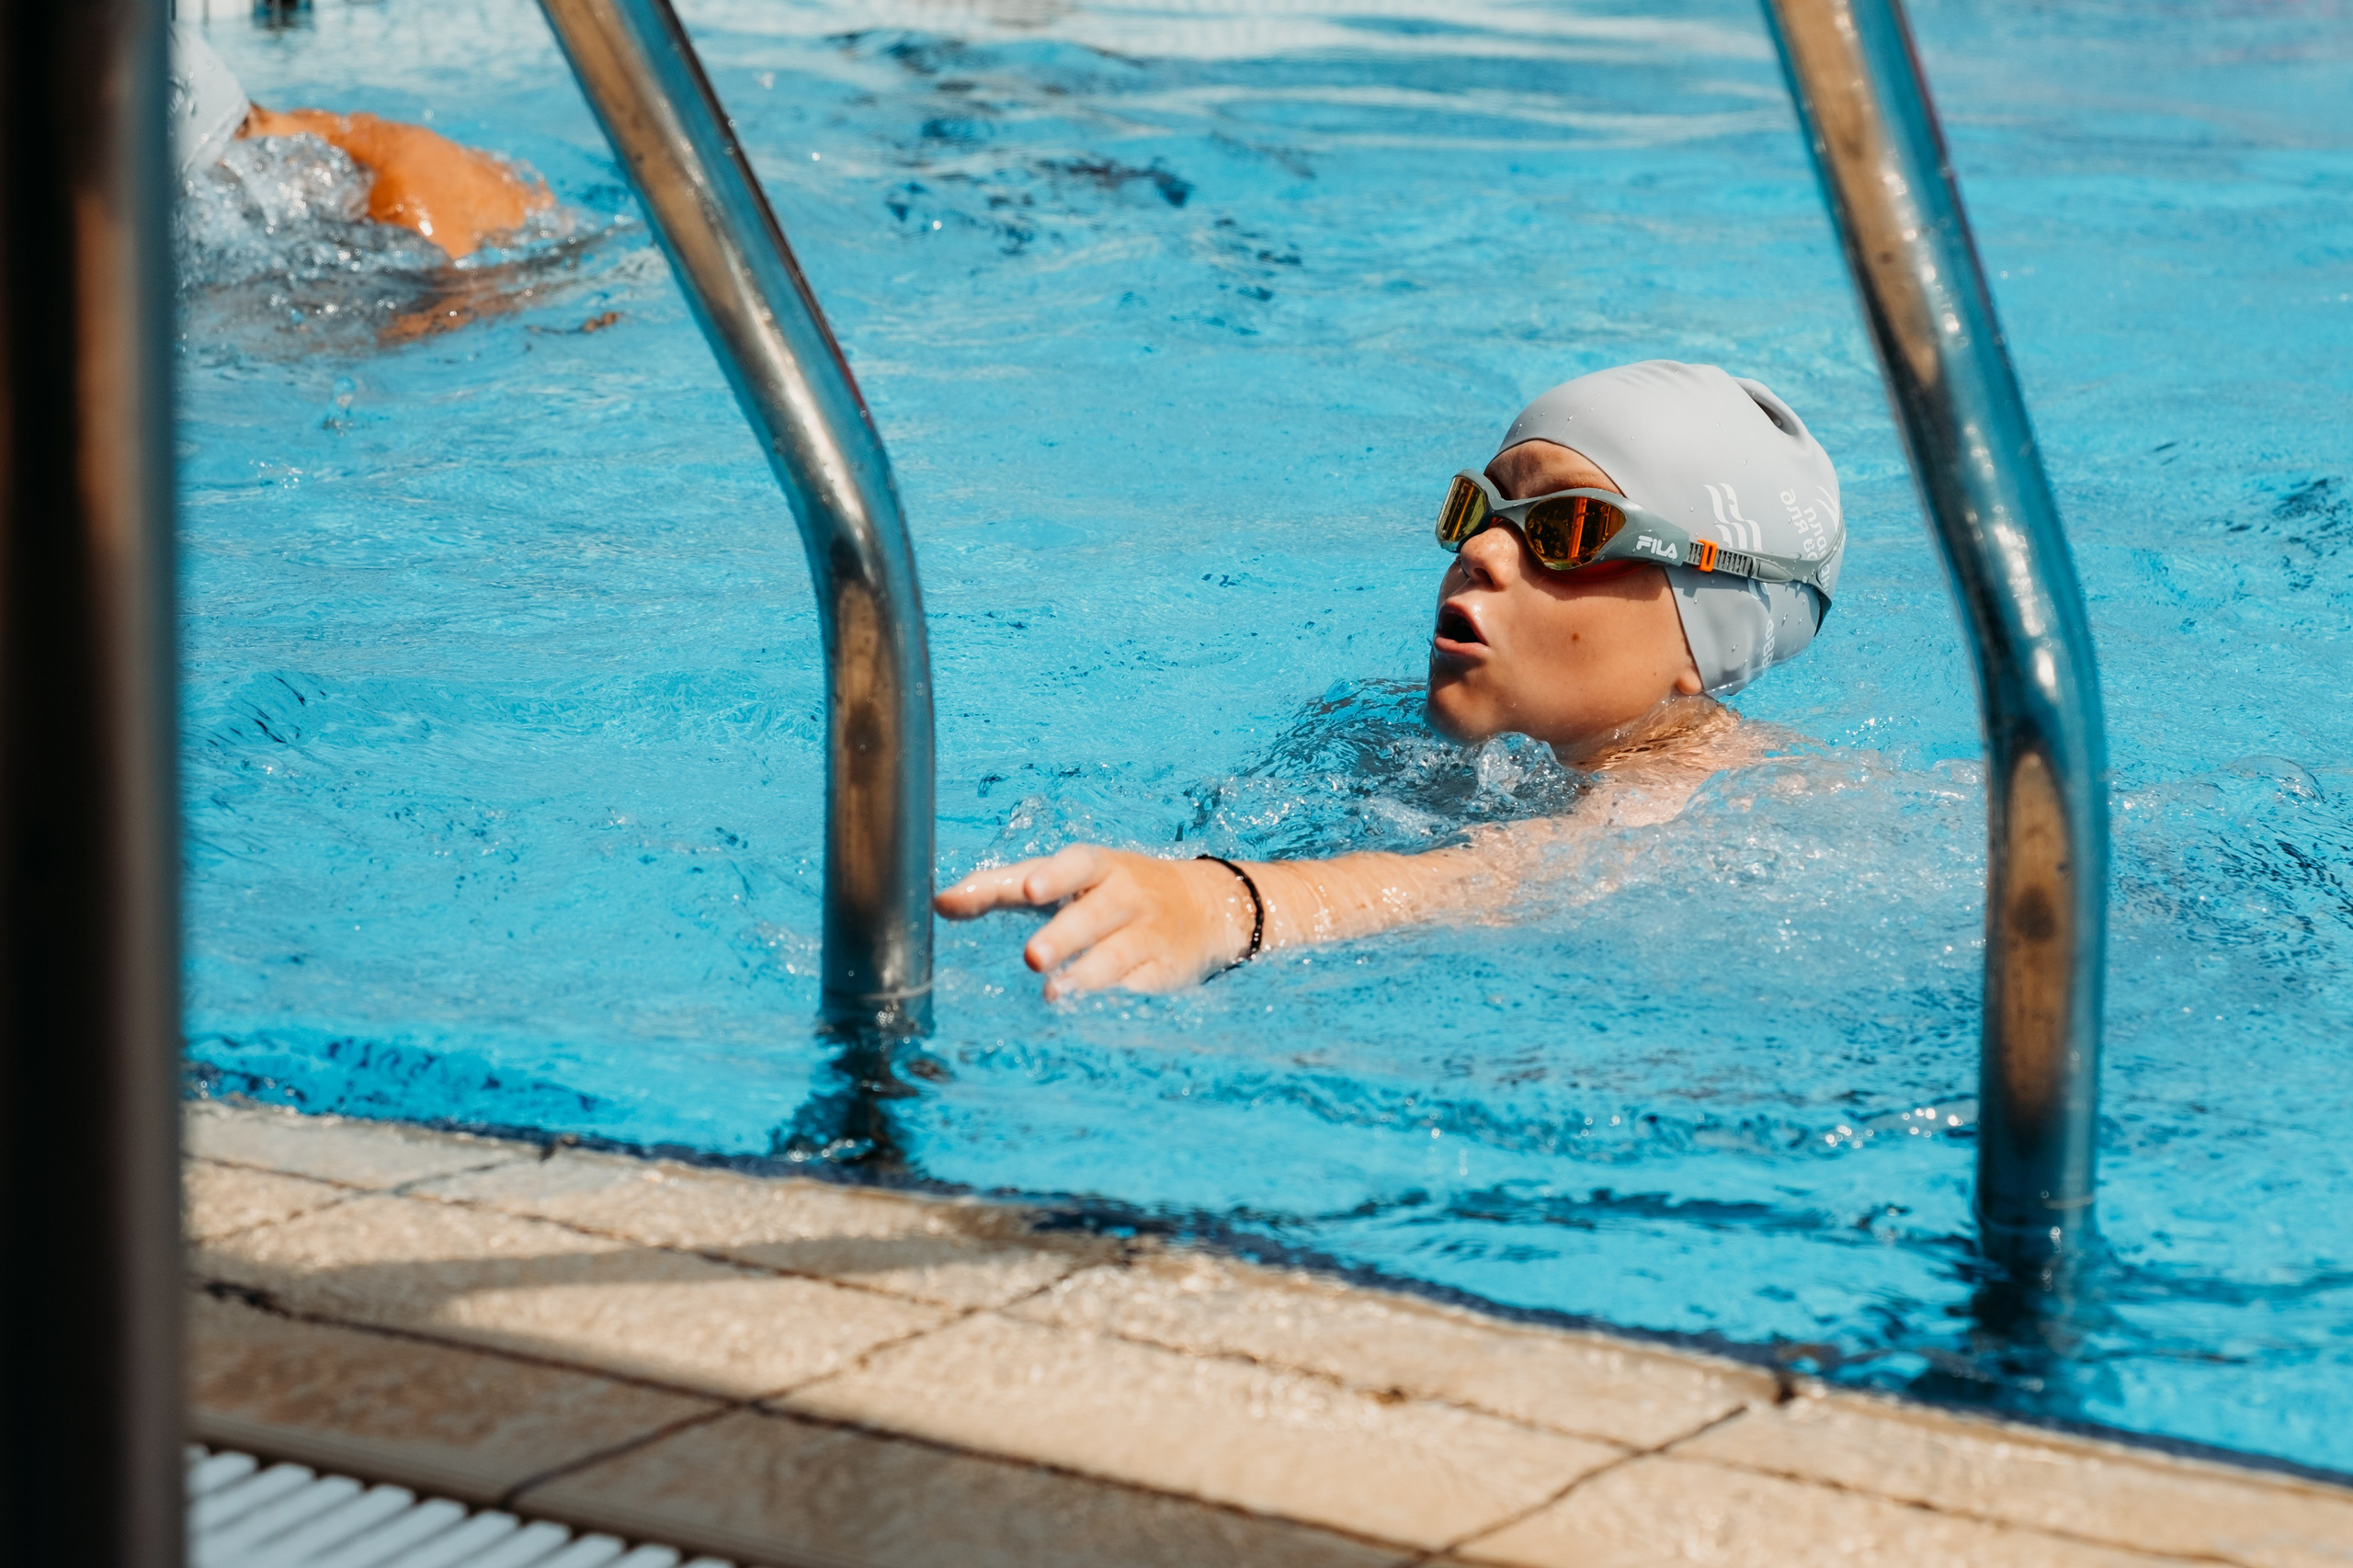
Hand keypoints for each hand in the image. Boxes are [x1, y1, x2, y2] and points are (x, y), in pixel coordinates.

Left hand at [935, 846, 1253, 997]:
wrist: (1205, 905)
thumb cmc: (1112, 888)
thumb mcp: (1068, 876)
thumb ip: (1003, 886)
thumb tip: (941, 901)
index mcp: (1099, 866)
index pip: (1077, 863)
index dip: (1054, 875)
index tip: (1031, 888)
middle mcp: (1127, 895)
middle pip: (1095, 914)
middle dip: (1065, 934)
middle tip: (1033, 956)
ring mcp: (1148, 934)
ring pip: (1118, 954)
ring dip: (1086, 974)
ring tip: (1054, 992)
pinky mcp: (1163, 971)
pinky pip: (1139, 986)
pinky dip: (1117, 998)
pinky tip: (1092, 1012)